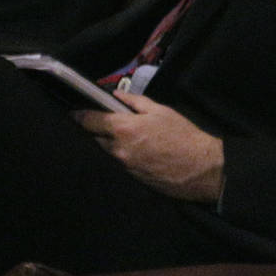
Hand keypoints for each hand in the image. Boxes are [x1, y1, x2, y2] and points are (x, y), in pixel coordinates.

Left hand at [74, 92, 225, 202]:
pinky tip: (136, 151)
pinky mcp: (134, 179)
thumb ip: (134, 102)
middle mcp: (119, 149)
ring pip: (108, 152)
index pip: (89, 122)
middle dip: (96, 130)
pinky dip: (123, 156)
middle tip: (104, 123)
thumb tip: (116, 95)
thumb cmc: (182, 135)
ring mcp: (125, 167)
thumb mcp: (160, 110)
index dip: (79, 116)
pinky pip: (121, 164)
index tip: (73, 113)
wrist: (202, 169)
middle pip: (96, 138)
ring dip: (110, 144)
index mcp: (123, 128)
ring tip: (124, 137)